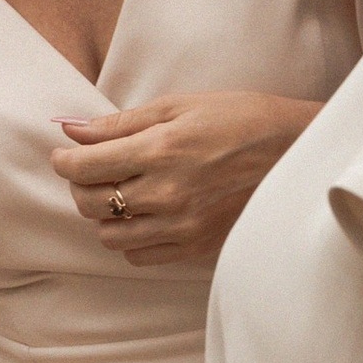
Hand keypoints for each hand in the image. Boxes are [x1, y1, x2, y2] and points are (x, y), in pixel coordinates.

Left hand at [51, 90, 316, 267]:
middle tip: (91, 171)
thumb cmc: (241, 118)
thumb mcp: (181, 106)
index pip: (83, 167)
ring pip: (111, 236)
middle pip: (90, 203)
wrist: (298, 153)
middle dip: (79, 185)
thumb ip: (121, 123)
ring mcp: (183, 226)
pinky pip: (141, 257)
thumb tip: (71, 129)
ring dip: (105, 215)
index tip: (64, 155)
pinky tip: (146, 216)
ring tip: (121, 193)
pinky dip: (133, 239)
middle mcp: (167, 194)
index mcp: (160, 151)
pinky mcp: (198, 247)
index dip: (63, 161)